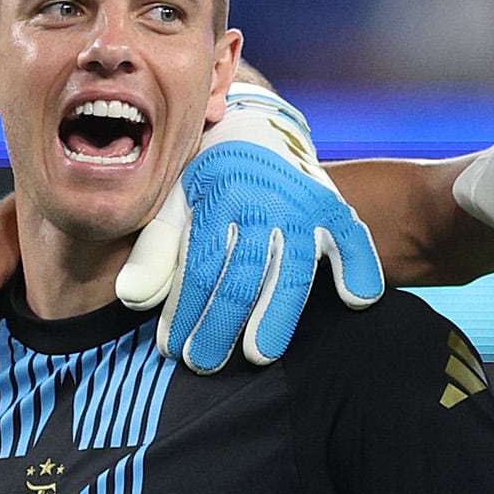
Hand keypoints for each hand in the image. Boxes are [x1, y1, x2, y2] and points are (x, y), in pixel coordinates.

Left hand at [117, 89, 383, 371]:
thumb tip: (133, 298)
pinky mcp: (336, 210)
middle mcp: (263, 200)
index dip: (184, 309)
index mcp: (218, 196)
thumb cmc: (211, 178)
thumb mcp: (176, 203)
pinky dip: (360, 267)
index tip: (172, 347)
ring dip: (276, 315)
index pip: (199, 264)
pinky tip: (357, 300)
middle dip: (220, 323)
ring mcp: (304, 206)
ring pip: (292, 268)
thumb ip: (155, 250)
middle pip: (242, 273)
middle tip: (204, 363)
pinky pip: (354, 240)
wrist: (260, 130)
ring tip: (260, 355)